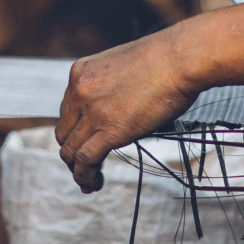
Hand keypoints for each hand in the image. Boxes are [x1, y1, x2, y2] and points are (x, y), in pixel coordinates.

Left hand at [56, 28, 204, 192]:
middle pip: (63, 131)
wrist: (180, 59)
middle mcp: (79, 90)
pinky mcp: (108, 130)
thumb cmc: (164, 60)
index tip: (85, 141)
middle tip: (85, 165)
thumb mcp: (122, 67)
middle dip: (72, 151)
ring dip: (76, 169)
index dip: (75, 130)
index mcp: (81, 72)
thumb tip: (116, 110)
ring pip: (70, 150)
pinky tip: (92, 184)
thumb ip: (110, 88)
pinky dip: (84, 176)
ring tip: (88, 182)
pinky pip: (85, 160)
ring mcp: (91, 111)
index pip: (67, 110)